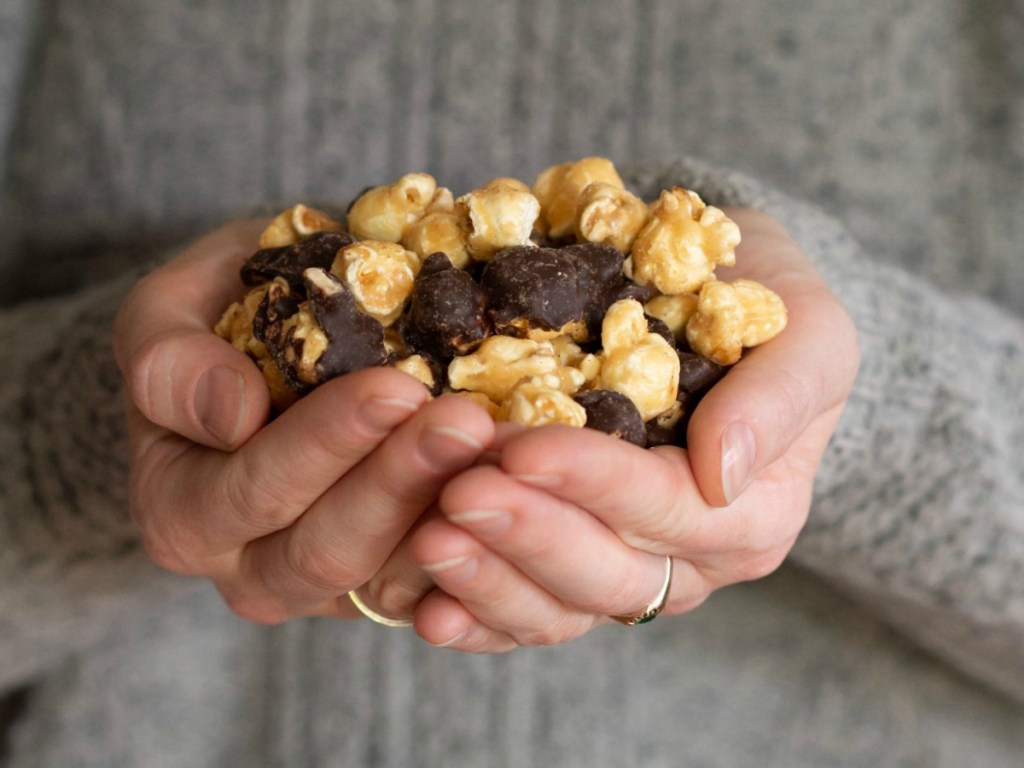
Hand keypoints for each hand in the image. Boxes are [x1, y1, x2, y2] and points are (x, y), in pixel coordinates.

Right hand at [113, 221, 493, 622]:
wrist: (269, 352)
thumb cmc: (219, 325)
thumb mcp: (167, 317)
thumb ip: (170, 363)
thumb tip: (232, 414)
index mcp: (182, 510)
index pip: (254, 490)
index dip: (326, 444)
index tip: (395, 387)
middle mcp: (247, 567)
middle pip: (327, 549)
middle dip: (400, 481)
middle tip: (468, 419)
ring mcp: (322, 586)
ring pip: (389, 577)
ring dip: (447, 512)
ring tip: (499, 447)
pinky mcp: (384, 587)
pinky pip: (433, 588)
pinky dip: (476, 546)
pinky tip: (518, 492)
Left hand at [381, 208, 858, 650]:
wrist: (716, 307)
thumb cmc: (763, 308)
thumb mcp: (807, 331)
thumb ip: (780, 396)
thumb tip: (722, 471)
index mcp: (751, 511)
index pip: (666, 508)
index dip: (594, 483)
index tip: (522, 448)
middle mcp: (691, 561)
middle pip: (608, 574)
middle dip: (529, 535)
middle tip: (456, 495)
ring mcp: (628, 573)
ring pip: (559, 608)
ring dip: (490, 581)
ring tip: (426, 542)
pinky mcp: (570, 569)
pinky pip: (523, 613)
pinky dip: (475, 613)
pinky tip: (425, 604)